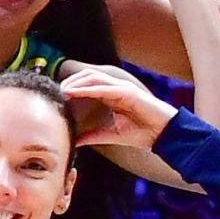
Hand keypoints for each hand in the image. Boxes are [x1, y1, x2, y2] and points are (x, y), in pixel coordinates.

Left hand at [58, 63, 175, 151]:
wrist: (165, 134)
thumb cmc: (142, 133)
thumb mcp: (112, 134)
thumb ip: (94, 135)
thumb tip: (75, 141)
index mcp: (112, 95)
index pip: (88, 85)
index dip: (71, 87)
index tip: (56, 95)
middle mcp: (116, 88)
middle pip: (87, 77)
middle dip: (70, 81)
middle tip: (55, 90)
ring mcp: (122, 87)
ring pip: (93, 78)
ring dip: (75, 82)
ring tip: (61, 89)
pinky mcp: (128, 92)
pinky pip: (104, 87)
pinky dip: (87, 88)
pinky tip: (74, 91)